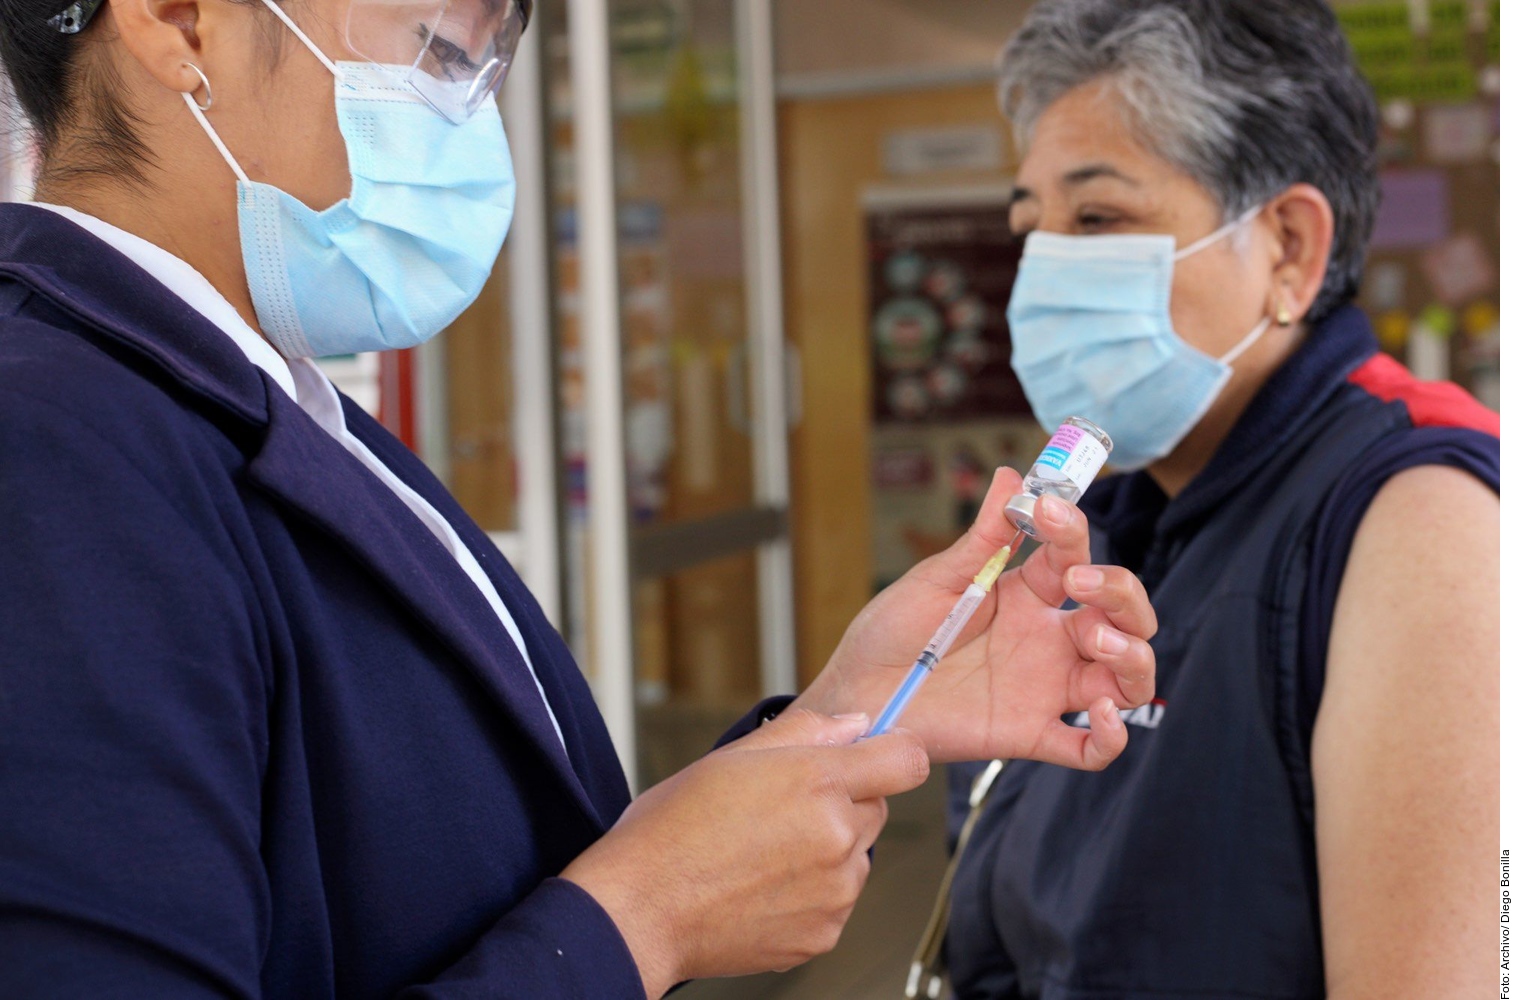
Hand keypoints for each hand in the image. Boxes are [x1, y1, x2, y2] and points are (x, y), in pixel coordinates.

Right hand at [560, 710, 928, 996]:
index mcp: (818, 781)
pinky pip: (835, 902)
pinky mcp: (824, 934)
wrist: (640, 909)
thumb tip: (856, 724)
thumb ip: (805, 731)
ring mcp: (834, 892)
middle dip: (842, 803)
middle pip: (876, 808)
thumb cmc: (672, 830)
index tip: (874, 758)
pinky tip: (760, 888)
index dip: (893, 754)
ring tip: (761, 854)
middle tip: (780, 810)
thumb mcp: (732, 757)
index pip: (907, 761)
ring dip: (826, 850)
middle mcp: (837, 836)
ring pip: (856, 857)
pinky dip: (809, 894)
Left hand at [794, 466, 1156, 766]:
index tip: (1046, 510)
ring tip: (1100, 643)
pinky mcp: (1029, 733)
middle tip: (1081, 584)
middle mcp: (1047, 638)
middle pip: (1121, 614)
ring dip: (1133, 657)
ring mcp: (1044, 687)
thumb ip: (983, 537)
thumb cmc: (892, 631)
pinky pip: (1089, 748)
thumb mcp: (937, 579)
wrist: (856, 691)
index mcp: (1025, 593)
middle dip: (1122, 593)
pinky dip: (1112, 738)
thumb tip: (1011, 475)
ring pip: (1125, 676)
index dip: (1072, 529)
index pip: (1074, 554)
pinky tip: (1103, 715)